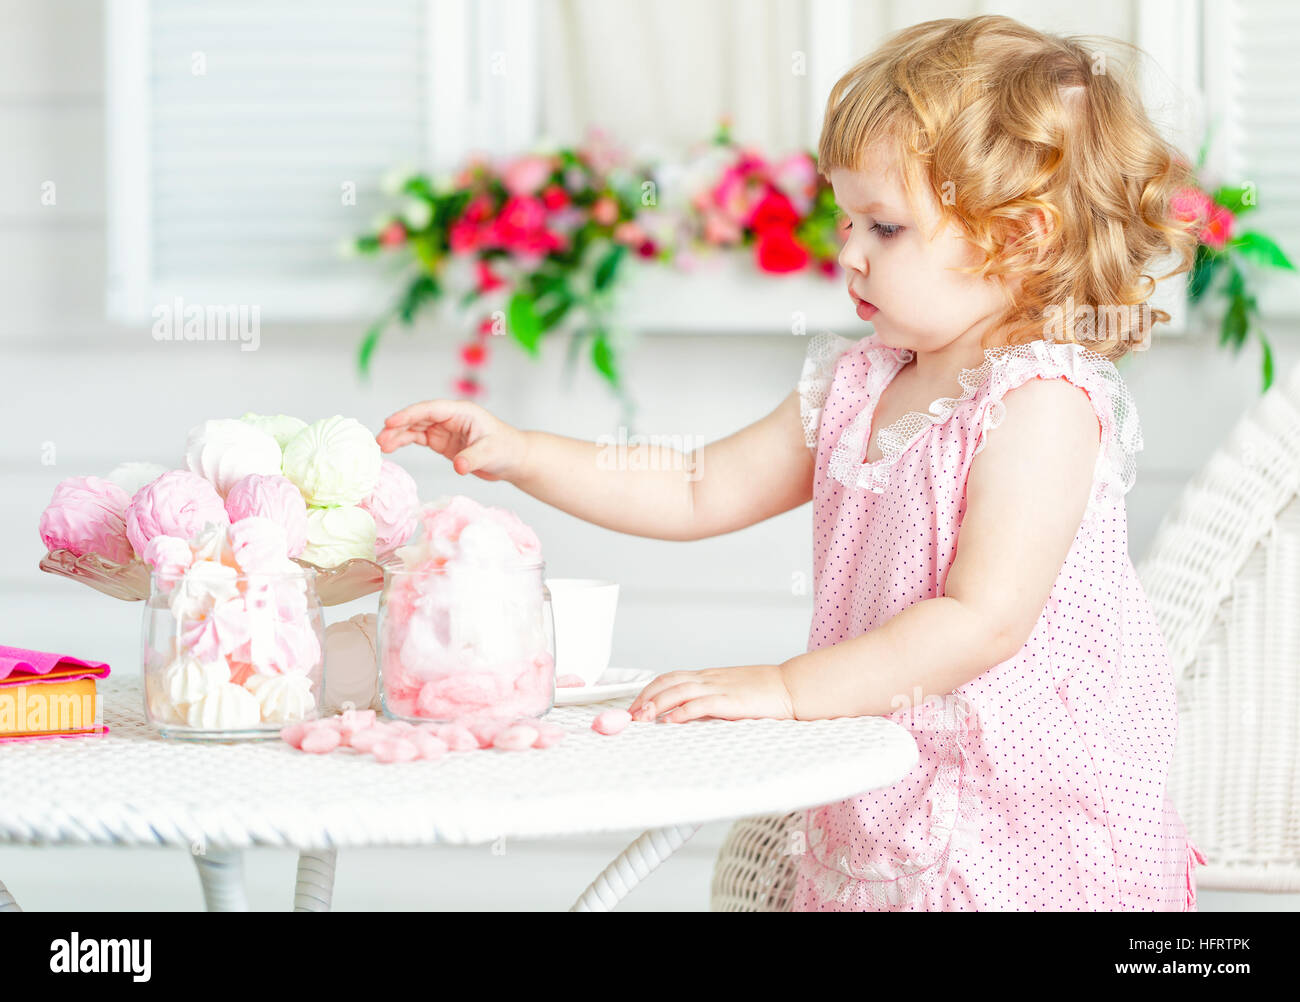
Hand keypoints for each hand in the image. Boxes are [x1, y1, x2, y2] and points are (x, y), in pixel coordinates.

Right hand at [376, 399, 528, 482]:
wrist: (513, 459)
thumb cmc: (506, 449)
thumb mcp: (491, 453)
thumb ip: (473, 458)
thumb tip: (458, 467)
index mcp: (461, 412)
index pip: (431, 409)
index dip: (410, 414)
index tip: (391, 421)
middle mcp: (450, 418)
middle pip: (419, 418)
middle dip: (398, 426)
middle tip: (380, 439)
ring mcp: (445, 429)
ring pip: (416, 428)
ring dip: (398, 435)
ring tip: (382, 446)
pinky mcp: (442, 442)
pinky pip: (419, 439)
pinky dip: (405, 442)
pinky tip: (392, 448)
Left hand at [628, 664, 795, 723]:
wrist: (791, 687)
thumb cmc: (765, 694)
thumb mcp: (731, 693)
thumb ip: (710, 701)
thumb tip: (687, 716)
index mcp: (709, 677)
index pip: (670, 678)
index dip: (649, 690)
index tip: (635, 706)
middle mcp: (709, 679)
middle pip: (667, 682)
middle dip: (645, 697)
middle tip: (630, 715)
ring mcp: (719, 688)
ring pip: (678, 690)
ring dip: (656, 704)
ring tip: (642, 718)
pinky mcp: (730, 701)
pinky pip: (701, 704)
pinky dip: (682, 712)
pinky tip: (670, 722)